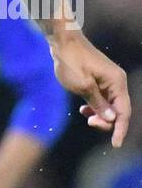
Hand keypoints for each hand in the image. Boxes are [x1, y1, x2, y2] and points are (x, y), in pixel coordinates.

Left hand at [51, 31, 131, 147]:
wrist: (63, 42)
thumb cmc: (72, 62)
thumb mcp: (83, 86)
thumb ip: (98, 104)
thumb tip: (112, 119)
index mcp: (117, 82)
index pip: (124, 111)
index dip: (120, 129)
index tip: (115, 145)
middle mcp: (117, 82)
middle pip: (118, 110)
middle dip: (106, 121)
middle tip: (88, 122)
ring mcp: (108, 81)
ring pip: (109, 106)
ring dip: (99, 115)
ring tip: (85, 117)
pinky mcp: (99, 81)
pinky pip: (102, 100)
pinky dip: (94, 108)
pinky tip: (83, 110)